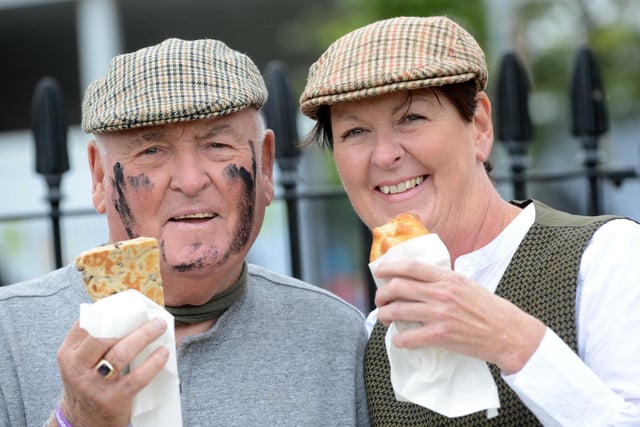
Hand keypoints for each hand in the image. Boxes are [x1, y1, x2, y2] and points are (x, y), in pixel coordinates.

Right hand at [55, 318, 169, 426]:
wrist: (81, 423)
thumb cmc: (87, 384)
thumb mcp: (80, 362)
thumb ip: (93, 342)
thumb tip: (127, 314)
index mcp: (68, 353)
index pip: (87, 323)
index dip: (110, 310)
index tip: (130, 304)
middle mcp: (77, 367)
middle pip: (103, 336)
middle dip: (130, 321)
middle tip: (153, 318)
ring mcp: (94, 384)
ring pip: (120, 353)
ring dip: (144, 336)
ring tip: (160, 327)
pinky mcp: (112, 399)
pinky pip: (136, 378)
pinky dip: (153, 363)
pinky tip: (163, 353)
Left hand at [373, 257, 545, 374]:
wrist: (508, 334)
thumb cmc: (489, 309)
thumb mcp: (466, 285)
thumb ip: (443, 281)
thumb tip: (419, 279)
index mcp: (447, 278)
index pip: (411, 266)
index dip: (389, 266)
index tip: (379, 271)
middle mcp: (441, 293)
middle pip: (398, 287)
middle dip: (382, 294)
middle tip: (381, 300)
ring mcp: (439, 314)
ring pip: (398, 310)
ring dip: (385, 315)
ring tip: (385, 317)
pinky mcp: (440, 336)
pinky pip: (408, 337)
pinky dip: (399, 339)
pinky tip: (399, 340)